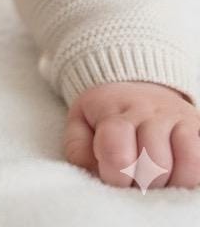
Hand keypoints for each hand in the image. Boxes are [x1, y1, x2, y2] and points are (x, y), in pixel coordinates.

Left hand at [63, 81, 199, 188]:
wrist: (136, 82)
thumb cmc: (106, 114)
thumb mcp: (82, 125)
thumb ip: (79, 152)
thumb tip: (93, 175)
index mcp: (114, 110)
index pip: (118, 153)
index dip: (116, 177)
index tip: (114, 177)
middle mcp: (148, 111)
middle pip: (156, 164)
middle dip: (144, 183)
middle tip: (135, 179)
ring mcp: (177, 118)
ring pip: (187, 166)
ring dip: (172, 183)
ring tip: (158, 179)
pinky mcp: (198, 126)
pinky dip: (193, 176)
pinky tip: (177, 175)